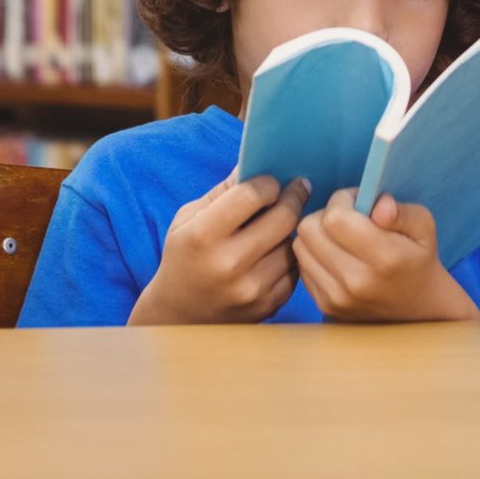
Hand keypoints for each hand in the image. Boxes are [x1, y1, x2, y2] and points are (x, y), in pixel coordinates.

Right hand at [130, 174, 310, 324]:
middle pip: (283, 217)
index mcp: (202, 236)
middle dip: (293, 196)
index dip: (267, 182)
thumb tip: (259, 162)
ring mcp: (251, 290)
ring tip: (285, 219)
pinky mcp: (267, 306)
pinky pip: (295, 270)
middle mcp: (228, 265)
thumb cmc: (184, 256)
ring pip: (292, 243)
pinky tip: (278, 248)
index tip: (272, 180)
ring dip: (292, 228)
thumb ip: (224, 191)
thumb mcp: (189, 218)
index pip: (252, 195)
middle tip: (299, 186)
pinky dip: (290, 255)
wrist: (180, 316)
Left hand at [293, 191, 479, 323]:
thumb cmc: (419, 259)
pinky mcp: (325, 305)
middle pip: (309, 229)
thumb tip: (379, 204)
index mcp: (384, 259)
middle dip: (325, 214)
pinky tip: (336, 255)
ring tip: (341, 235)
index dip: (342, 200)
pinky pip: (302, 266)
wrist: (417, 308)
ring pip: (300, 246)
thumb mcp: (424, 228)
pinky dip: (314, 254)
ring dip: (316, 233)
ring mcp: (337, 298)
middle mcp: (356, 282)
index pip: (335, 217)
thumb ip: (402, 212)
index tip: (358, 202)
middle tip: (347, 216)